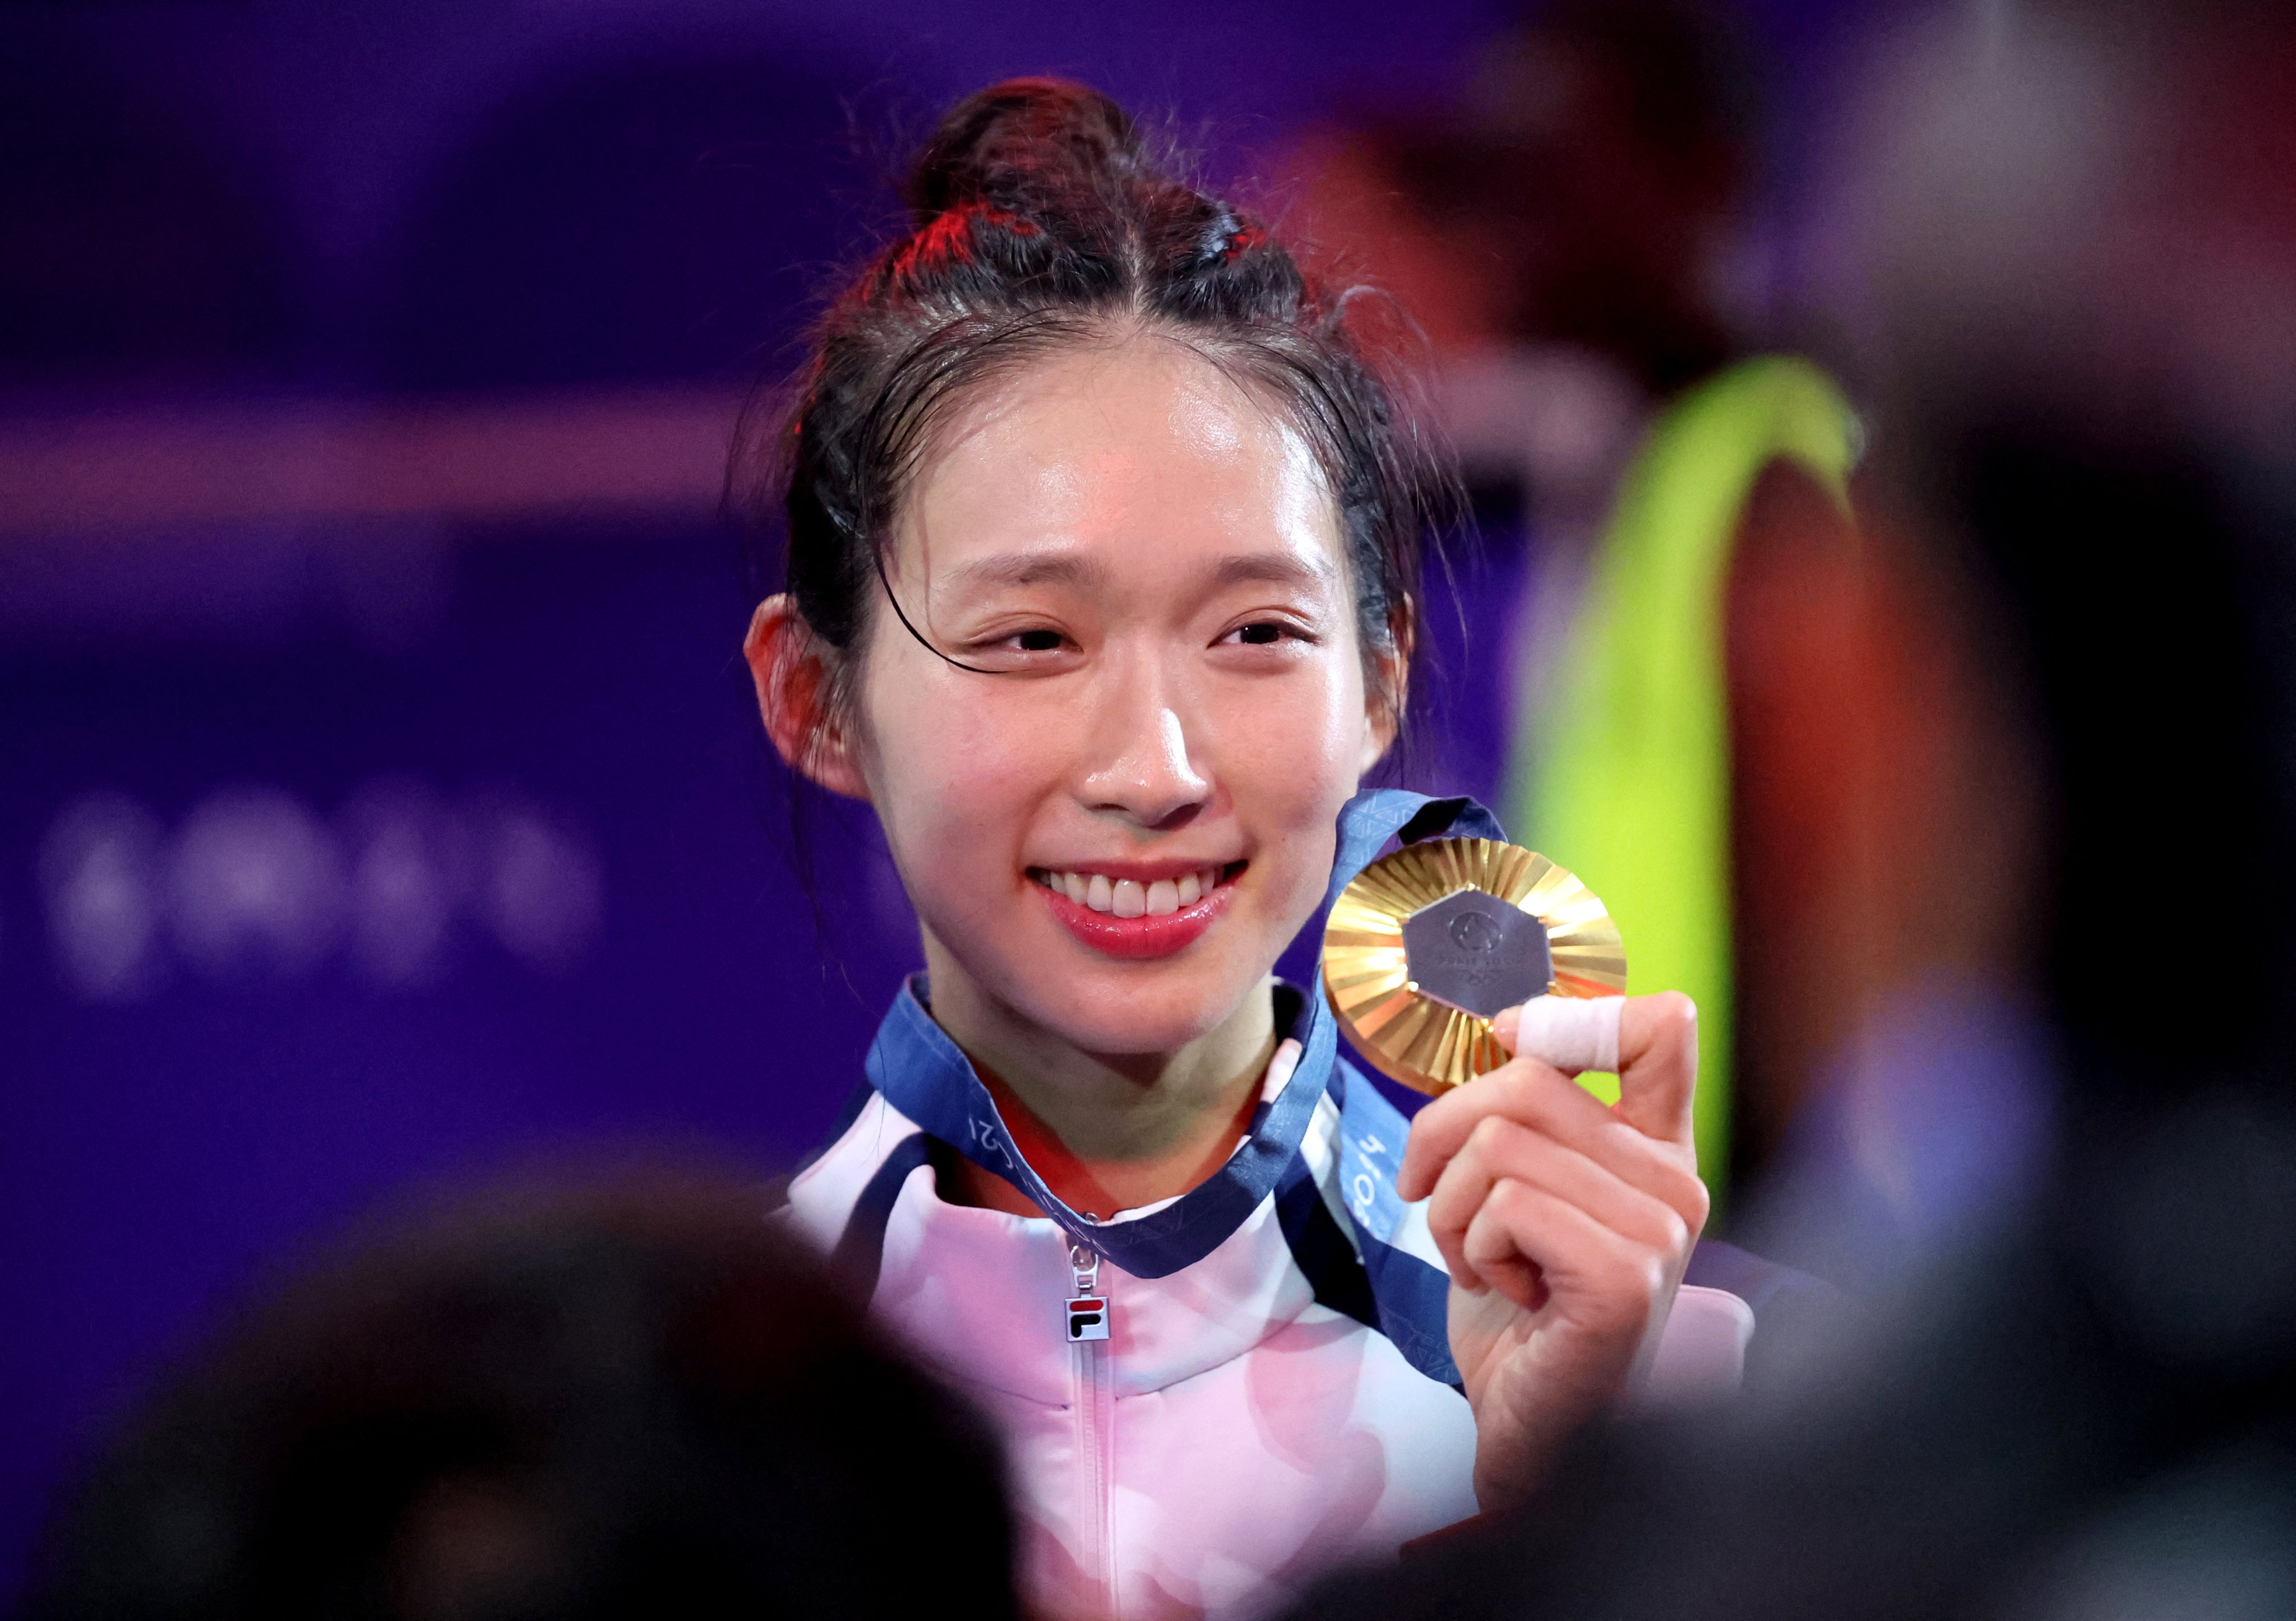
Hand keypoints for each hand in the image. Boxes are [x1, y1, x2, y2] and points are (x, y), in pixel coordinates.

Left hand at [1397, 992, 1707, 1508]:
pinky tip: (1503, 1291)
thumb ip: (1527, 1114)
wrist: (1527, 1426)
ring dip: (1453, 1206)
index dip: (1569, 1017)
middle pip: (1530, 1079)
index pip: (1660, 1028)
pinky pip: (1506, 1204)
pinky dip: (1471, 1246)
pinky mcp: (1624, 1278)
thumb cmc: (1516, 1308)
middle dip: (1446, 1136)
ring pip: (1501, 1142)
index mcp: (1655, 1148)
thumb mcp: (1518, 1187)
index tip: (1509, 1044)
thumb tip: (1505, 1030)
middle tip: (1438, 1200)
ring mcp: (1658, 1231)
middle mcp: (1674, 1182)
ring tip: (1480, 1260)